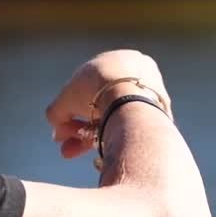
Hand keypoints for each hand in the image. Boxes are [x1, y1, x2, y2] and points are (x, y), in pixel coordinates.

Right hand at [46, 50, 170, 158]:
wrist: (131, 105)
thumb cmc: (96, 91)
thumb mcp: (67, 98)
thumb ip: (57, 111)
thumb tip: (56, 126)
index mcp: (124, 59)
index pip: (92, 86)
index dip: (72, 108)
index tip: (62, 127)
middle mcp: (141, 77)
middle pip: (102, 106)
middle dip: (79, 128)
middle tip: (64, 146)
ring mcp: (152, 100)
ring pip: (114, 121)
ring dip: (89, 139)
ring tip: (71, 153)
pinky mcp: (158, 122)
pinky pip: (127, 134)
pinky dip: (110, 143)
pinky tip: (97, 157)